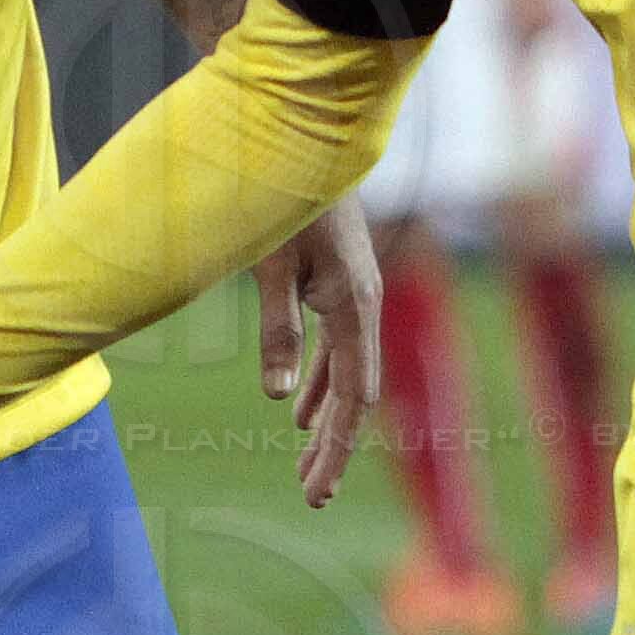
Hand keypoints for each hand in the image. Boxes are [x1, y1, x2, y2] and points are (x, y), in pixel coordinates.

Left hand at [258, 197, 384, 509]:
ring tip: (305, 464)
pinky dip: (317, 383)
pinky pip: (333, 349)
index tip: (317, 493)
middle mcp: (361, 308)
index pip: (354, 400)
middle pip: (354, 396)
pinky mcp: (337, 285)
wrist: (308, 139)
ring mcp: (352, 296)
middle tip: (312, 496)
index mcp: (356, 309)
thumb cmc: (285, 200)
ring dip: (324, 419)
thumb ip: (278, 331)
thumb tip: (276, 399)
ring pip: (344, 374)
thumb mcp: (272, 266)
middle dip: (333, 448)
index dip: (337, 450)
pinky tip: (296, 408)